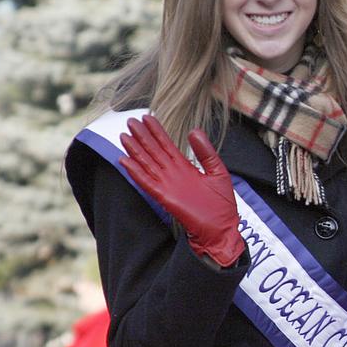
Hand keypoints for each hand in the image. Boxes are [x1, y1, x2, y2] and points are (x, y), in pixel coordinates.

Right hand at [119, 114, 243, 266]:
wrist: (222, 230)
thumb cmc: (222, 205)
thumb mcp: (218, 172)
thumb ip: (206, 152)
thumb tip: (194, 130)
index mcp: (186, 167)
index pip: (167, 145)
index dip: (156, 132)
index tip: (146, 117)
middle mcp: (174, 174)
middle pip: (154, 151)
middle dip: (142, 137)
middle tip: (130, 121)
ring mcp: (168, 185)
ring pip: (147, 164)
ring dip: (135, 151)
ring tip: (123, 136)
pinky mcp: (165, 198)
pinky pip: (147, 183)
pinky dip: (135, 173)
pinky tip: (124, 161)